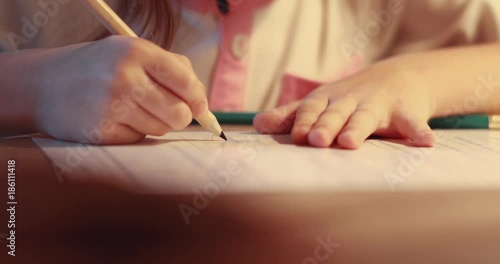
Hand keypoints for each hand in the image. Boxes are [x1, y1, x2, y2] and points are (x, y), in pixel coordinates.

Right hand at [33, 36, 207, 143]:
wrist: (44, 84)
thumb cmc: (98, 68)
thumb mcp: (130, 53)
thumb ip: (170, 68)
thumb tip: (201, 101)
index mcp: (136, 51)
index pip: (186, 81)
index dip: (198, 99)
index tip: (200, 108)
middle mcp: (124, 77)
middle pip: (179, 113)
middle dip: (179, 116)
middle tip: (166, 111)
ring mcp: (111, 106)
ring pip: (161, 129)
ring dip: (154, 123)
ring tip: (130, 108)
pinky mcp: (101, 131)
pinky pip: (138, 139)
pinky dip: (132, 132)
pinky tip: (113, 119)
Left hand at [254, 56, 436, 148]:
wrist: (398, 77)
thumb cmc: (349, 97)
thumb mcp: (320, 102)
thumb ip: (290, 115)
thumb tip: (257, 125)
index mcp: (329, 99)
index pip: (311, 109)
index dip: (303, 121)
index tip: (296, 137)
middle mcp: (351, 100)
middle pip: (335, 113)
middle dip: (325, 125)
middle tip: (316, 140)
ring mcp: (378, 104)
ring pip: (366, 117)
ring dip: (358, 128)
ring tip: (350, 142)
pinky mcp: (406, 111)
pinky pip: (413, 122)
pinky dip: (418, 131)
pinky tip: (424, 143)